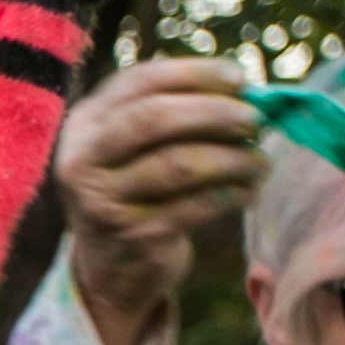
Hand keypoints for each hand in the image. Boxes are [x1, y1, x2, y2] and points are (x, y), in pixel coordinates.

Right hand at [56, 58, 265, 344]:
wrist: (112, 269)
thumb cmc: (139, 193)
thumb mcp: (138, 148)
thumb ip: (176, 113)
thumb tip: (248, 91)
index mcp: (86, 124)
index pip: (140, 82)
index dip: (194, 74)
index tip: (240, 78)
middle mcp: (84, 158)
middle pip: (154, 118)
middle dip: (214, 113)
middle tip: (256, 119)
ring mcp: (103, 199)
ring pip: (179, 164)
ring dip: (232, 159)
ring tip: (260, 162)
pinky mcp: (131, 234)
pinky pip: (194, 205)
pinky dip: (231, 195)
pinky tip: (250, 191)